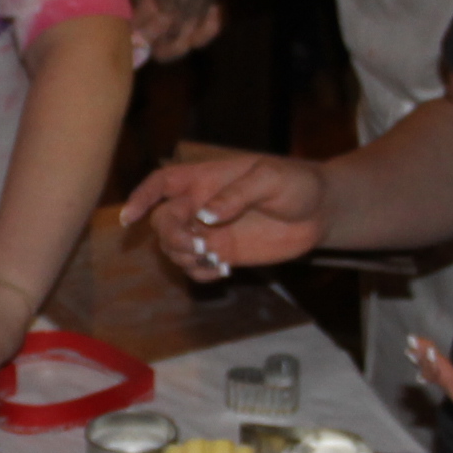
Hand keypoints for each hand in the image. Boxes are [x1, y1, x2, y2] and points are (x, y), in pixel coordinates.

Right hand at [119, 151, 328, 279]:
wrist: (321, 211)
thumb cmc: (297, 184)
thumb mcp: (271, 179)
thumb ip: (237, 194)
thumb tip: (205, 216)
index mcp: (207, 179)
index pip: (163, 184)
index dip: (142, 198)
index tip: (131, 218)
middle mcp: (203, 205)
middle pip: (164, 222)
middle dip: (171, 237)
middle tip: (197, 247)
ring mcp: (212, 232)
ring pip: (175, 248)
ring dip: (183, 257)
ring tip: (213, 260)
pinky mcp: (225, 254)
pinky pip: (197, 268)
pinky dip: (200, 274)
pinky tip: (222, 271)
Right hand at [129, 0, 228, 61]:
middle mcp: (140, 10)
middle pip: (136, 24)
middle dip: (153, 18)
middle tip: (173, 10)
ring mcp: (153, 31)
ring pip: (157, 49)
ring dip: (175, 38)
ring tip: (196, 17)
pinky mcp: (170, 43)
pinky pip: (176, 51)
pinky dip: (199, 37)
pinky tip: (215, 14)